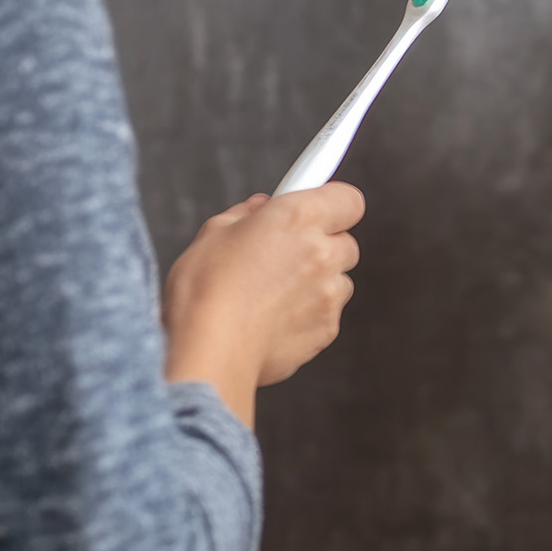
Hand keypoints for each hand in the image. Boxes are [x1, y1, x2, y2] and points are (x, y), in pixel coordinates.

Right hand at [161, 182, 365, 425]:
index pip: (348, 198)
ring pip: (337, 279)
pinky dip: (308, 314)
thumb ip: (246, 214)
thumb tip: (260, 208)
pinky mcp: (327, 329)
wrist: (208, 352)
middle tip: (282, 254)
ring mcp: (329, 293)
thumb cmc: (204, 291)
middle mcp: (323, 252)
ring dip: (316, 281)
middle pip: (344, 240)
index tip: (317, 206)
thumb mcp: (214, 233)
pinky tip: (271, 318)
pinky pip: (327, 313)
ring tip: (270, 292)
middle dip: (320, 244)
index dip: (331, 203)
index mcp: (299, 217)